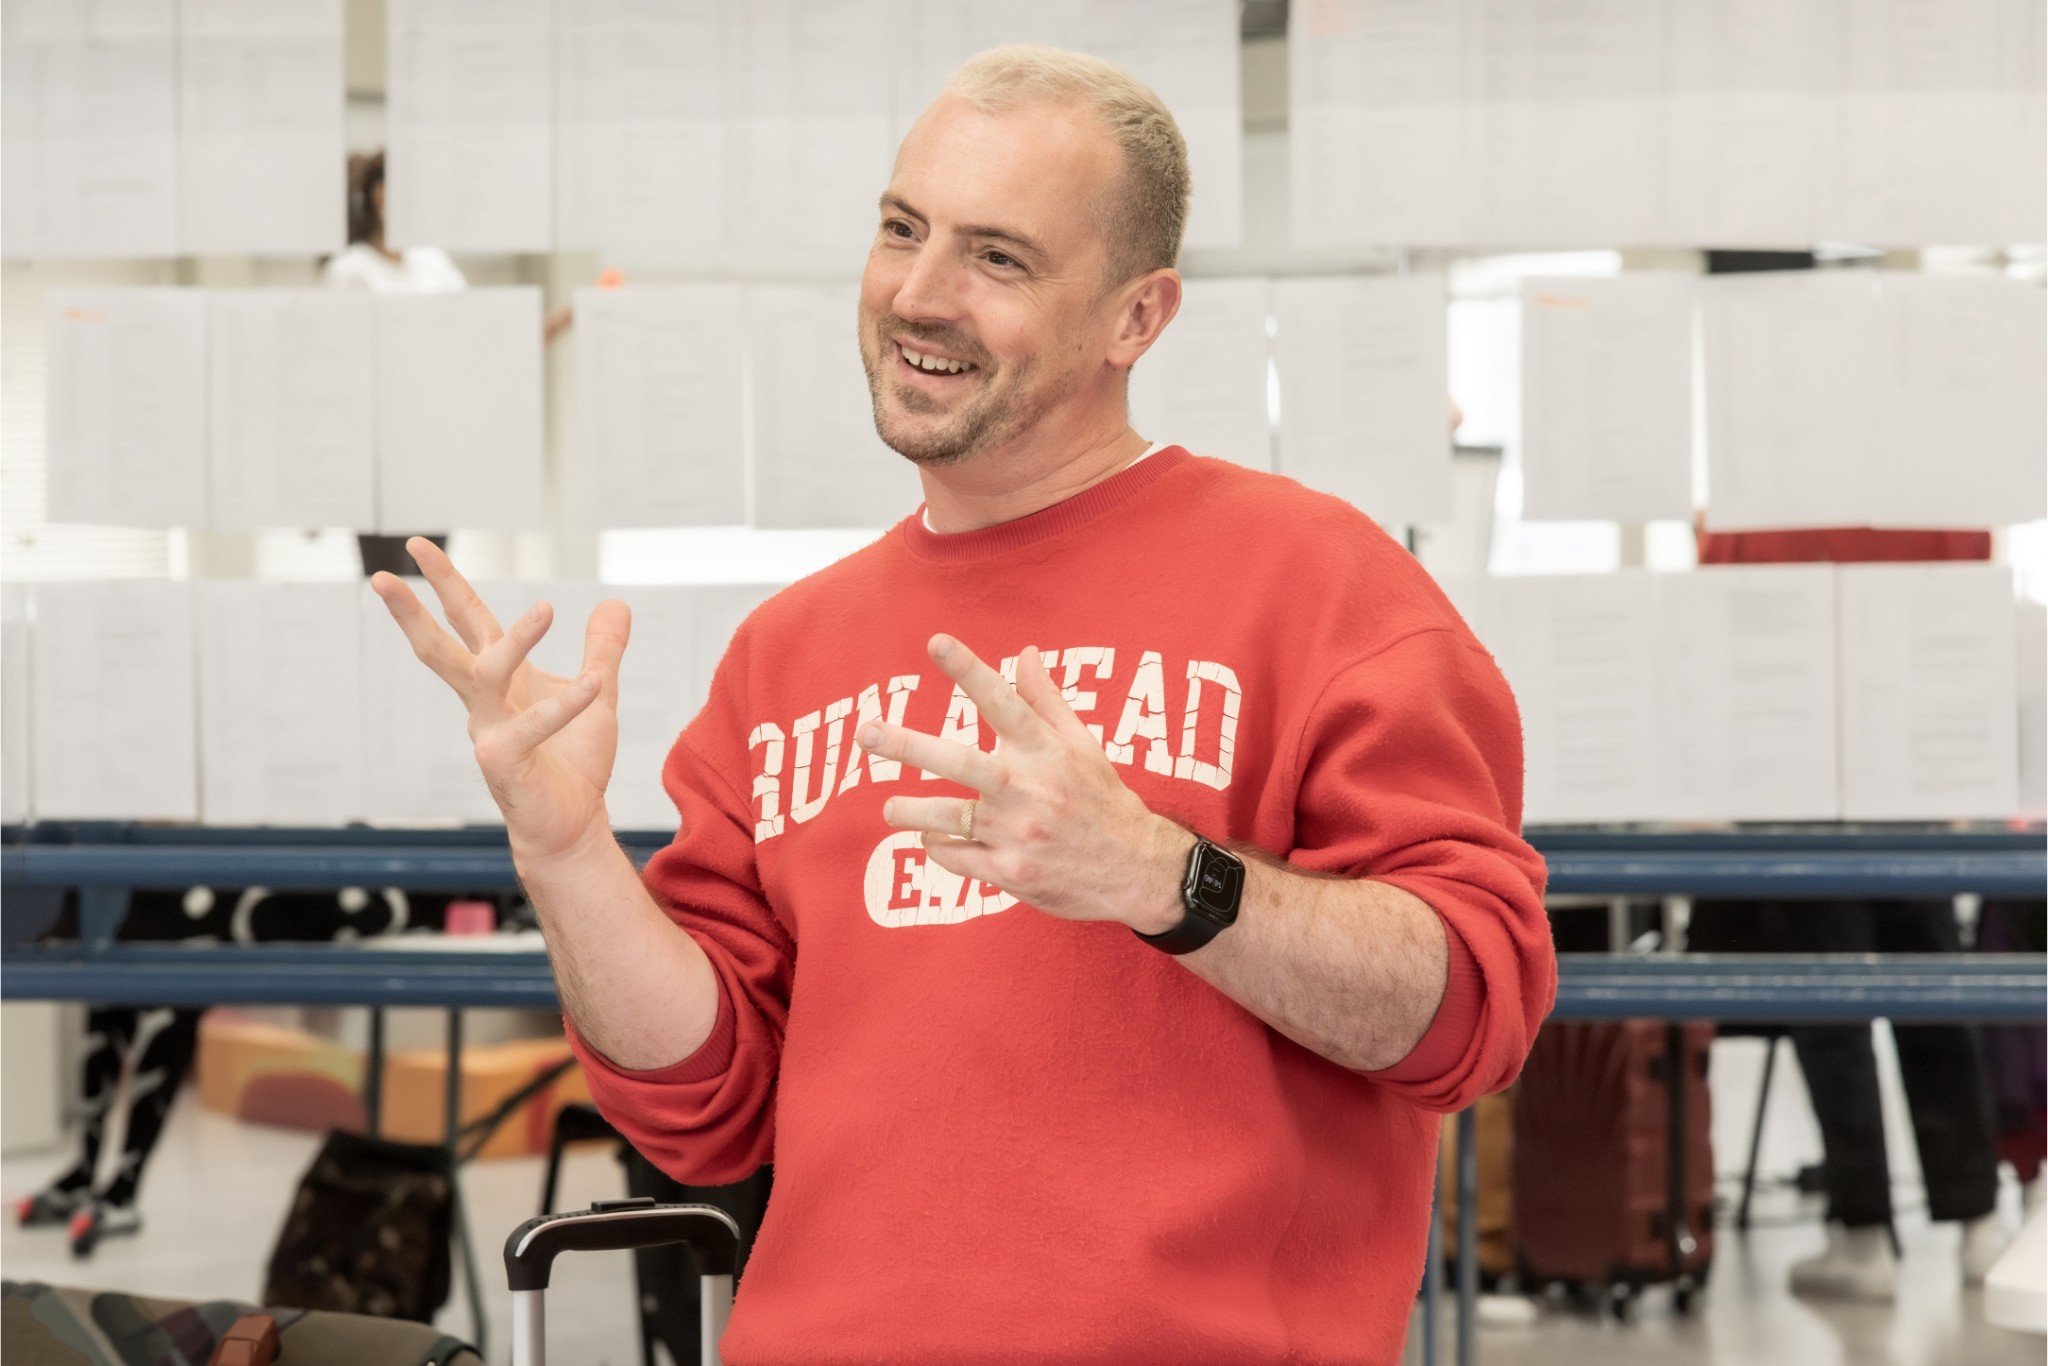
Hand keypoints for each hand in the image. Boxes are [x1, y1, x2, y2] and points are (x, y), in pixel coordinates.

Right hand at [370, 537, 629, 862]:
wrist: (572, 824)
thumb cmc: (573, 761)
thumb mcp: (597, 692)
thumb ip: (604, 649)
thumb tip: (616, 603)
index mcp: (500, 679)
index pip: (467, 621)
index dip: (445, 583)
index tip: (418, 545)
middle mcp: (484, 702)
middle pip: (442, 646)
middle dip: (415, 607)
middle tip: (385, 571)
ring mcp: (488, 732)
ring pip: (487, 675)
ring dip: (516, 640)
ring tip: (546, 607)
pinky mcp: (506, 762)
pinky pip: (533, 725)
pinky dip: (566, 703)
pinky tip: (595, 684)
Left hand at [857, 635, 1189, 929]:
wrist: (1137, 871)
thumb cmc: (1103, 800)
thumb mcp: (1083, 746)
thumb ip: (1046, 700)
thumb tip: (1024, 652)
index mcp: (1047, 751)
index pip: (1003, 701)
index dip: (969, 670)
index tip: (936, 641)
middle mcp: (1030, 789)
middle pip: (961, 761)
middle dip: (909, 745)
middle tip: (866, 731)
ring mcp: (1019, 833)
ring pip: (948, 816)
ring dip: (911, 811)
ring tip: (891, 809)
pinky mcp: (1011, 873)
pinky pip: (959, 856)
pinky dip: (940, 846)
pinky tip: (932, 838)